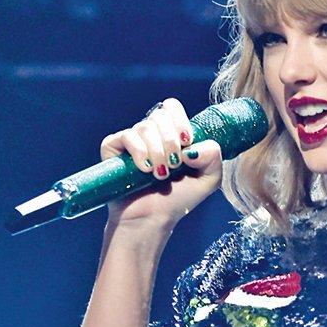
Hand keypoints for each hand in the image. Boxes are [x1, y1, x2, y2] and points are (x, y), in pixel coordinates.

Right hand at [99, 97, 222, 231]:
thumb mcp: (208, 179)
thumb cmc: (178, 200)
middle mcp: (151, 134)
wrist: (152, 219)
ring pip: (146, 127)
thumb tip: (193, 146)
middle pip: (161, 115)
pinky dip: (139, 151)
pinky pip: (126, 135)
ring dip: (157, 152)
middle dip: (171, 142)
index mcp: (171, 134)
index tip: (186, 143)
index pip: (172, 108)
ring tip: (159, 174)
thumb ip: (213, 157)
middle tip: (174, 165)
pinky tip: (144, 169)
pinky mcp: (113, 148)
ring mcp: (132, 140)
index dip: (180, 122)